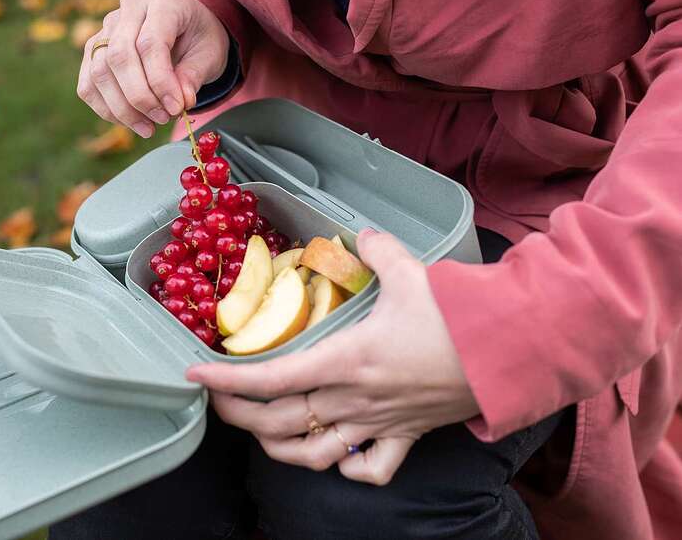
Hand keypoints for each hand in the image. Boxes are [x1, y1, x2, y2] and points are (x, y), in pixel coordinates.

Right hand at [77, 0, 229, 136]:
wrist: (188, 28)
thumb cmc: (200, 39)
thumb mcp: (210, 54)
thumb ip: (194, 76)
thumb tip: (180, 102)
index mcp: (163, 1)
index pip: (150, 42)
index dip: (161, 81)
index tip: (176, 108)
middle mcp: (129, 8)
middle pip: (119, 56)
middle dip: (140, 97)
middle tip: (162, 119)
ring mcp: (106, 28)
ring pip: (99, 72)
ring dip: (122, 108)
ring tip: (148, 127)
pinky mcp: (94, 49)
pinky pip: (88, 83)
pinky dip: (106, 109)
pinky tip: (130, 122)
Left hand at [186, 229, 479, 484]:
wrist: (510, 350)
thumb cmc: (457, 314)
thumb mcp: (410, 271)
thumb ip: (376, 250)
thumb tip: (361, 235)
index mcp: (345, 360)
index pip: (269, 377)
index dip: (226, 380)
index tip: (195, 375)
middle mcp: (353, 399)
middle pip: (278, 422)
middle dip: (237, 415)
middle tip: (217, 400)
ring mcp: (378, 423)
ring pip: (314, 455)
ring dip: (279, 447)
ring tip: (262, 430)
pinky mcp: (405, 436)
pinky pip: (372, 470)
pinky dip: (347, 468)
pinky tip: (337, 454)